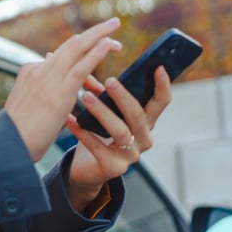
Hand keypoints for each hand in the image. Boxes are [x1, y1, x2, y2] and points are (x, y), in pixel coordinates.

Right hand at [3, 17, 122, 162]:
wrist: (7, 145)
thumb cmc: (18, 134)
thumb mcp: (29, 107)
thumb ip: (43, 95)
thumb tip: (60, 96)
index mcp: (30, 72)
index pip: (60, 55)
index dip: (81, 47)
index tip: (96, 45)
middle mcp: (38, 70)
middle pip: (70, 44)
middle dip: (92, 32)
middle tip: (112, 24)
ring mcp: (47, 79)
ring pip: (75, 48)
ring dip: (97, 35)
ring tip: (115, 28)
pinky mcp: (58, 93)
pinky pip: (80, 68)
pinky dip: (95, 53)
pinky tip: (107, 45)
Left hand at [63, 64, 173, 210]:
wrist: (85, 169)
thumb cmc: (97, 134)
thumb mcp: (103, 111)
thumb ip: (100, 91)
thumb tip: (83, 62)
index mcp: (145, 122)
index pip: (161, 102)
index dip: (163, 85)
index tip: (159, 67)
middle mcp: (143, 139)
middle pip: (138, 115)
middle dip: (124, 97)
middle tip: (110, 81)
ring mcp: (130, 156)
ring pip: (120, 131)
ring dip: (102, 112)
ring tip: (85, 97)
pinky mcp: (113, 168)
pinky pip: (97, 147)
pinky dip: (82, 132)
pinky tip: (69, 119)